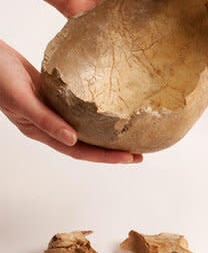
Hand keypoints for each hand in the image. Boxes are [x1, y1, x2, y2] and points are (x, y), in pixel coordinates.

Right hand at [0, 40, 140, 162]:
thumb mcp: (22, 99)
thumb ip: (45, 120)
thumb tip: (73, 140)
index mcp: (41, 132)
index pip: (80, 151)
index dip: (105, 157)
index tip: (131, 157)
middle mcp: (48, 125)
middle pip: (86, 143)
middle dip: (112, 150)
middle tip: (140, 152)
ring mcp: (51, 110)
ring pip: (84, 126)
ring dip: (105, 132)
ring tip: (130, 133)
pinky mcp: (53, 94)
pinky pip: (78, 107)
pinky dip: (95, 110)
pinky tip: (112, 108)